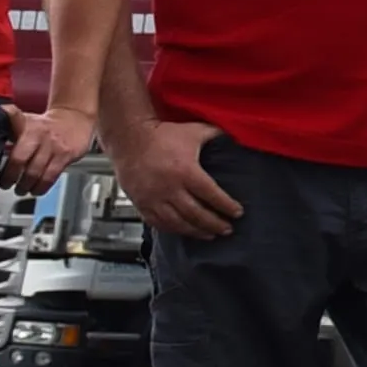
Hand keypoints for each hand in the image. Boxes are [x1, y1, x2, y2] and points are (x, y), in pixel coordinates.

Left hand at [3, 101, 96, 194]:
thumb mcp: (25, 121)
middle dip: (11, 177)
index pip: (12, 147)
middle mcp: (40, 136)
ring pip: (36, 172)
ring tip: (21, 189)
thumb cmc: (45, 125)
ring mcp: (54, 146)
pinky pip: (51, 176)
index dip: (4, 165)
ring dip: (26, 185)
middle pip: (20, 161)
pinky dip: (41, 187)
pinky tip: (36, 190)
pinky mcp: (66, 155)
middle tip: (6, 185)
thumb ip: (7, 129)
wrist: (75, 118)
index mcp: (27, 128)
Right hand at [113, 116, 241, 239]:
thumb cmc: (162, 134)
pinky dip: (174, 230)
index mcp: (185, 171)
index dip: (226, 206)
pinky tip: (185, 232)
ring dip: (196, 231)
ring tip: (211, 235)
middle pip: (196, 213)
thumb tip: (238, 135)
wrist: (128, 139)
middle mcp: (169, 188)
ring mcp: (153, 198)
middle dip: (214, 224)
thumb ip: (216, 135)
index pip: (210, 194)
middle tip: (228, 229)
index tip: (238, 213)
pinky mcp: (141, 204)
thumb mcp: (194, 131)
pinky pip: (158, 223)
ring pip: (178, 223)